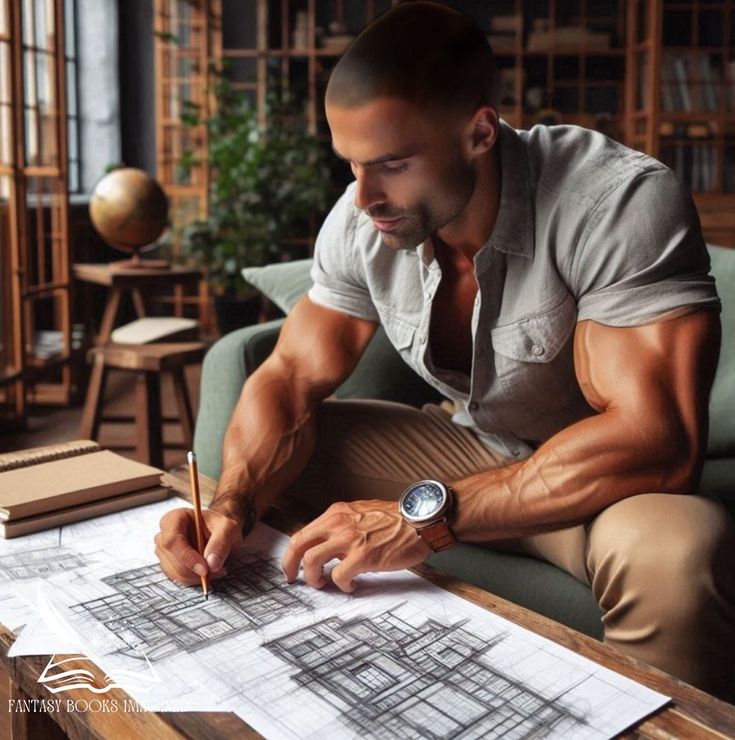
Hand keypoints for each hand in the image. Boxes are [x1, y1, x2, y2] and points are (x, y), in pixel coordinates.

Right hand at [155, 507, 242, 584]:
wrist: (218, 532)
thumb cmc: (220, 526)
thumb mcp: (228, 528)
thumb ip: (221, 542)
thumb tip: (211, 564)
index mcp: (174, 518)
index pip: (172, 540)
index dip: (187, 557)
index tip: (205, 569)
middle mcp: (164, 535)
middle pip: (172, 560)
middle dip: (196, 570)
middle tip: (219, 569)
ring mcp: (163, 552)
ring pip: (175, 573)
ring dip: (198, 576)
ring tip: (218, 568)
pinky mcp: (168, 565)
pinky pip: (179, 579)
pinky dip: (196, 579)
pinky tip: (210, 571)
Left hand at [281, 500, 429, 592]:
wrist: (420, 521)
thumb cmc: (395, 520)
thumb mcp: (361, 513)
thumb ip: (341, 526)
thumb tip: (326, 546)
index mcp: (337, 513)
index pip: (303, 533)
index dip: (292, 553)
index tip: (293, 565)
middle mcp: (338, 523)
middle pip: (299, 544)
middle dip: (290, 565)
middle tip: (294, 578)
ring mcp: (350, 539)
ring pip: (312, 561)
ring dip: (314, 578)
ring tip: (325, 583)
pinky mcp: (364, 555)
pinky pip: (339, 576)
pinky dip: (342, 585)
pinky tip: (351, 585)